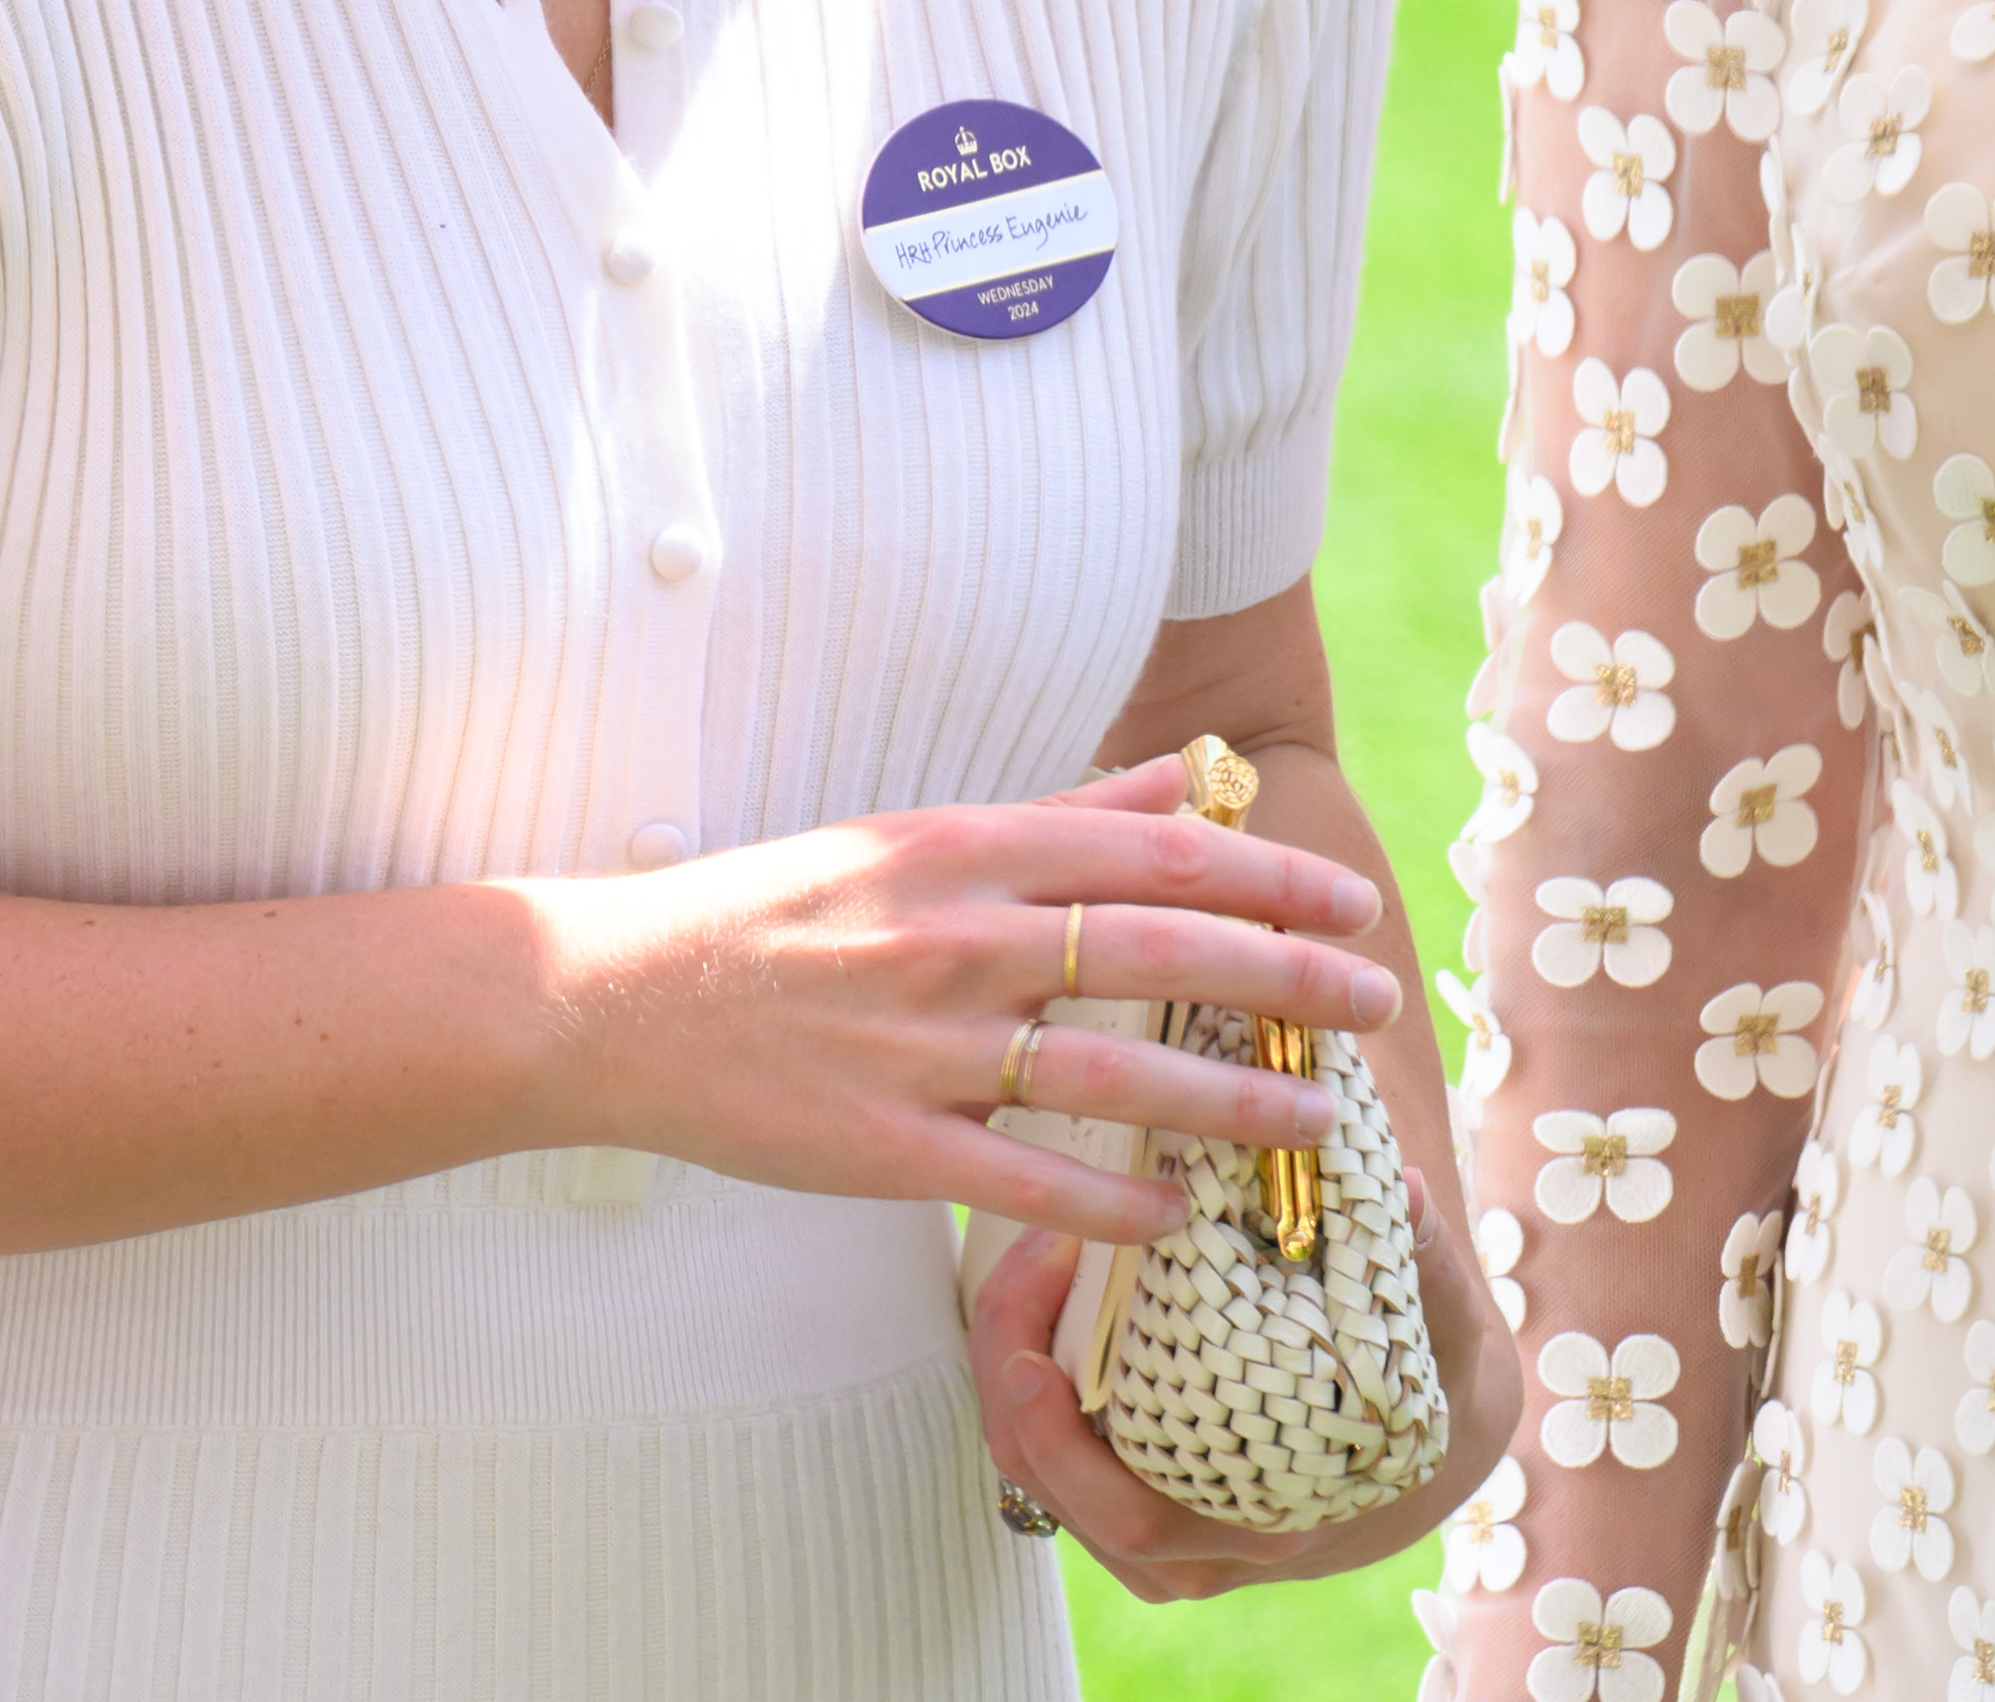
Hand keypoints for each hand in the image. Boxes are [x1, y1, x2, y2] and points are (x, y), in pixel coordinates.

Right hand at [539, 756, 1405, 1240]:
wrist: (618, 998)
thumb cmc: (775, 911)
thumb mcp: (916, 835)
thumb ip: (1061, 813)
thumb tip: (1187, 778)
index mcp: (964, 850)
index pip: (1153, 856)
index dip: (1268, 879)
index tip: (1348, 904)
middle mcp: (954, 937)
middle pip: (1159, 954)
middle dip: (1286, 979)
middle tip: (1376, 1003)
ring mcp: (918, 1046)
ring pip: (1110, 1076)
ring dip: (1229, 1102)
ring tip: (1316, 1121)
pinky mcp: (881, 1146)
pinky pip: (1021, 1178)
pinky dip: (1110, 1200)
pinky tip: (1179, 1215)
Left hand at [968, 1164, 1524, 1601]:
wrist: (1426, 1420)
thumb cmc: (1425, 1373)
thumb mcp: (1438, 1323)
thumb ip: (1421, 1259)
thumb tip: (1400, 1191)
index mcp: (1264, 1521)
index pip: (1132, 1516)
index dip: (1062, 1439)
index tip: (1039, 1346)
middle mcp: (1199, 1546)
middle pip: (1058, 1487)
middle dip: (1014, 1374)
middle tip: (1030, 1258)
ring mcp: (1155, 1527)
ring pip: (1035, 1469)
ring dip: (1011, 1361)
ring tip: (1035, 1254)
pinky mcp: (1128, 1486)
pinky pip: (1043, 1445)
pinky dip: (1025, 1368)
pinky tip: (1044, 1283)